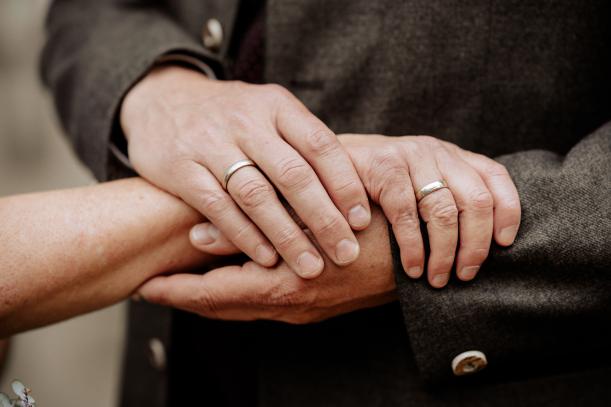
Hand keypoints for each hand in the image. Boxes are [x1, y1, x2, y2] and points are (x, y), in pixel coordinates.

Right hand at [120, 66, 370, 278]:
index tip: (362, 220)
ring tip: (311, 266)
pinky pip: (218, 207)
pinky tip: (266, 258)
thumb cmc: (231, 117)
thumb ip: (301, 143)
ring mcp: (210, 143)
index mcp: (276, 105)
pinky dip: (244, 236)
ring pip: (257, 195)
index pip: (321, 145)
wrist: (162, 100)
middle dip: (324, 219)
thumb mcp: (268, 113)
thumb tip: (350, 191)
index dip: (345, 184)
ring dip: (287, 236)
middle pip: (294, 174)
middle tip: (347, 254)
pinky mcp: (181, 167)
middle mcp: (246, 120)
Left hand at [137, 206, 395, 323]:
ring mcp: (301, 312)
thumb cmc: (373, 232)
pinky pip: (260, 307)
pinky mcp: (313, 308)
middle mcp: (287, 308)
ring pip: (239, 310)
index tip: (143, 286)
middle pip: (220, 309)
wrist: (420, 267)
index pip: (212, 295)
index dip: (175, 291)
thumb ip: (256, 225)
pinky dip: (235, 296)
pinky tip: (229, 279)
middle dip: (184, 299)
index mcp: (282, 287)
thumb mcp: (314, 219)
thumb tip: (199, 233)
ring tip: (180, 284)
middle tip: (152, 288)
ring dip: (207, 298)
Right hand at [340, 134, 520, 287]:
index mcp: (452, 156)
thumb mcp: (419, 184)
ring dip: (444, 253)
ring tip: (436, 278)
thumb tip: (483, 243)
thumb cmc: (378, 186)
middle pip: (476, 200)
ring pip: (444, 210)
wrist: (327, 161)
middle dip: (476, 245)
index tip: (504, 245)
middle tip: (465, 275)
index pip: (495, 178)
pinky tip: (410, 267)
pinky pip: (407, 213)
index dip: (508, 212)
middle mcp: (436, 152)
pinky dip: (412, 247)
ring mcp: (410, 156)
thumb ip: (446, 199)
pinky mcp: (382, 166)